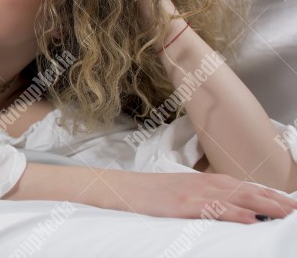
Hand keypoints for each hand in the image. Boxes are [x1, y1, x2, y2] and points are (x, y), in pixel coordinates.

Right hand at [103, 169, 296, 223]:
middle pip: (250, 190)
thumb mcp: (184, 195)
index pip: (249, 187)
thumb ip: (210, 200)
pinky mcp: (182, 204)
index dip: (273, 196)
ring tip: (289, 213)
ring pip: (238, 196)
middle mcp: (205, 184)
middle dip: (278, 201)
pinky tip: (251, 218)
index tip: (293, 206)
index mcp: (207, 182)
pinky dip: (235, 212)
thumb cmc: (151, 195)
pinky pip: (213, 208)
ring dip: (267, 204)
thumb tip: (237, 212)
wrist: (120, 189)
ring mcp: (194, 193)